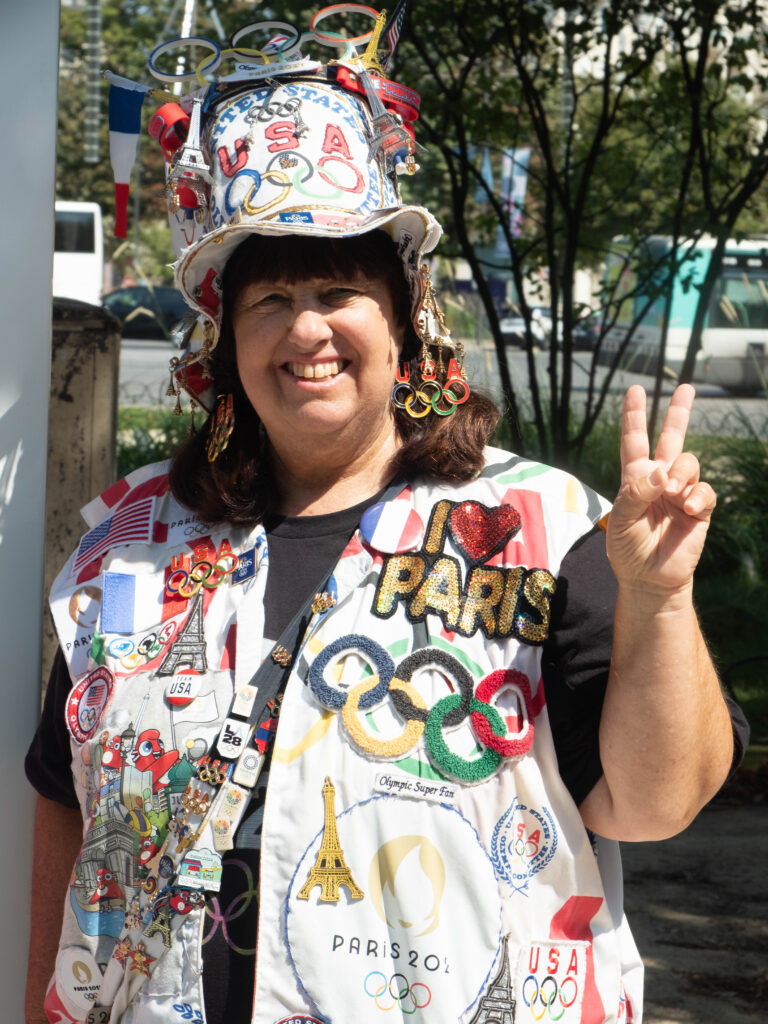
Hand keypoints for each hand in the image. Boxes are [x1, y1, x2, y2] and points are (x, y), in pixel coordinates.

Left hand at [606, 384, 715, 596]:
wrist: (648, 578)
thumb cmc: (627, 549)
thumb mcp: (620, 519)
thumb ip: (636, 493)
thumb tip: (660, 472)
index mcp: (635, 478)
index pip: (634, 441)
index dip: (634, 416)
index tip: (635, 390)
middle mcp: (659, 480)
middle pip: (671, 438)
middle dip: (678, 413)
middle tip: (686, 387)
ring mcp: (680, 493)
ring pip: (688, 463)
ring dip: (681, 473)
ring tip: (671, 492)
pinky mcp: (698, 510)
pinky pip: (704, 492)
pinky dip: (695, 496)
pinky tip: (685, 509)